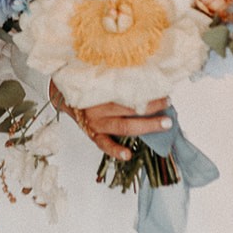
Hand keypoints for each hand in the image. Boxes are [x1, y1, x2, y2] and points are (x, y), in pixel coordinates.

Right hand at [50, 80, 170, 159]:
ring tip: (164, 124)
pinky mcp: (93, 136)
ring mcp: (96, 123)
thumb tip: (145, 77)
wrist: (63, 97)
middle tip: (168, 103)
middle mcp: (98, 107)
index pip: (127, 91)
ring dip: (146, 126)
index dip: (145, 91)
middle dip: (151, 107)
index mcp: (101, 91)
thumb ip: (117, 80)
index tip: (162, 88)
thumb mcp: (100, 79)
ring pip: (123, 126)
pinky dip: (116, 151)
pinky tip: (128, 155)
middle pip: (129, 108)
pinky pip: (105, 145)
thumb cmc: (88, 87)